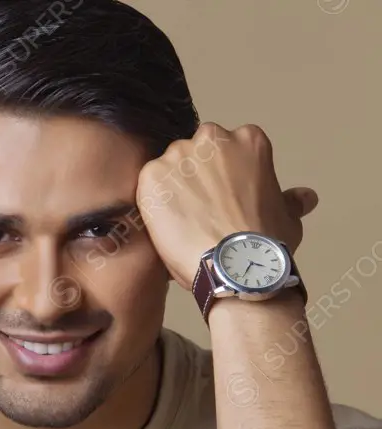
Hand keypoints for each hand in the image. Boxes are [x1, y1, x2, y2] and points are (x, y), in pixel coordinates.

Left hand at [135, 122, 318, 289]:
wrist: (233, 265)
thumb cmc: (264, 243)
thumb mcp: (287, 217)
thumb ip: (290, 200)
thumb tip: (305, 198)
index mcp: (248, 140)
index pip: (226, 149)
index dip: (222, 177)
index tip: (223, 197)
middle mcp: (213, 138)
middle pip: (195, 153)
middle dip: (195, 177)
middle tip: (201, 210)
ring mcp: (179, 155)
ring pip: (169, 168)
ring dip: (172, 190)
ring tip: (183, 222)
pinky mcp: (151, 175)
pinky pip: (148, 186)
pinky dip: (153, 204)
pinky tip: (167, 225)